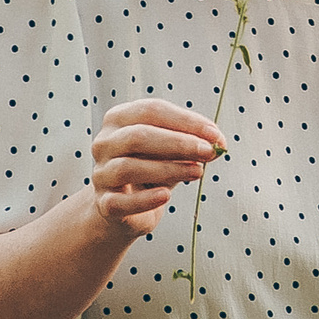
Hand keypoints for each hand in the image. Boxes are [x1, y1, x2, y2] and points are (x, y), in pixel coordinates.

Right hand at [88, 99, 226, 236]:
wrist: (127, 207)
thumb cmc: (151, 169)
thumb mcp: (172, 151)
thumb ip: (192, 144)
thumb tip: (218, 144)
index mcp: (120, 119)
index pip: (151, 111)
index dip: (186, 121)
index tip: (215, 135)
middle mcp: (104, 142)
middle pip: (138, 136)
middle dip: (178, 143)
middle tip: (208, 151)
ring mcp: (101, 173)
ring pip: (128, 167)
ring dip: (168, 169)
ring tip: (197, 172)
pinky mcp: (104, 203)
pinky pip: (120, 202)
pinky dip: (145, 200)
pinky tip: (166, 196)